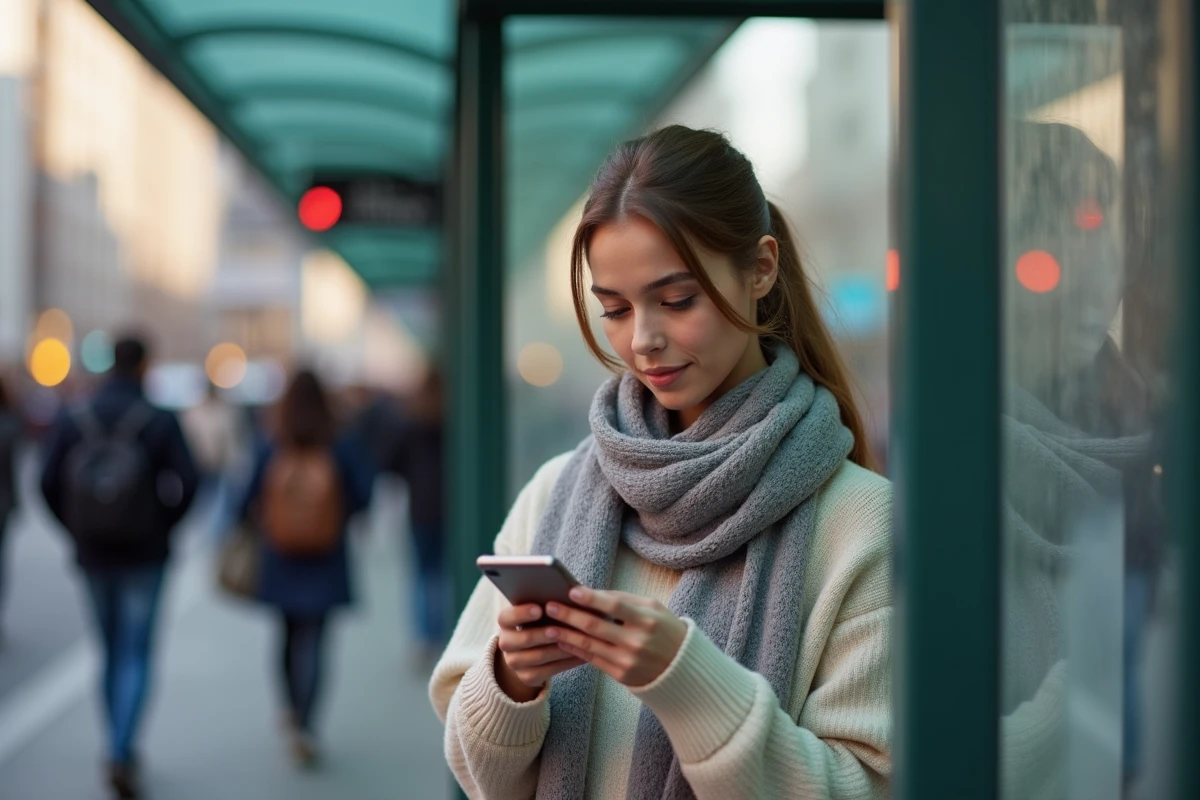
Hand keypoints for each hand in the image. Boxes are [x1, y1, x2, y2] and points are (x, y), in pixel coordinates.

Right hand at [495, 603, 585, 701]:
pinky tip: (581, 654)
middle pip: (521, 639)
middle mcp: (506, 642)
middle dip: (542, 634)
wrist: (534, 650)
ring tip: (578, 642)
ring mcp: (515, 662)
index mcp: (506, 621)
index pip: (506, 617)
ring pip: (537, 657)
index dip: (521, 613)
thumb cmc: (542, 621)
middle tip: (559, 630)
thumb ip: (546, 603)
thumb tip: (567, 592)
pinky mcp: (526, 677)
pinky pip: (547, 671)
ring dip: (559, 649)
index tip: (539, 609)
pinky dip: (566, 662)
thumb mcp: (539, 610)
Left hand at [545, 587, 686, 687]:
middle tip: (549, 606)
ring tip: (548, 626)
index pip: (615, 606)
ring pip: (589, 645)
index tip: (571, 591)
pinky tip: (562, 641)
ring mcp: (628, 660)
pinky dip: (575, 650)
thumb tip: (591, 593)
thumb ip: (624, 599)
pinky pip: (593, 660)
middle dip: (569, 616)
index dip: (592, 599)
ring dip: (566, 635)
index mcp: (647, 619)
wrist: (681, 667)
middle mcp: (637, 641)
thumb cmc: (664, 629)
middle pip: (596, 626)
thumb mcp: (653, 608)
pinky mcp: (621, 675)